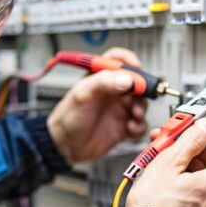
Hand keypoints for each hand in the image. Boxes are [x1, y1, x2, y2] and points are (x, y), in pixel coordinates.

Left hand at [47, 48, 147, 163]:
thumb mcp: (82, 95)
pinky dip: (139, 126)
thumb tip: (126, 79)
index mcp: (100, 79)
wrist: (64, 146)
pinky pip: (140, 124)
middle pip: (136, 83)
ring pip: (141, 103)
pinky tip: (130, 128)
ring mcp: (119, 109)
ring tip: (134, 114)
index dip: (128, 60)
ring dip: (141, 108)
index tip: (136, 67)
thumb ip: (103, 83)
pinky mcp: (123, 127)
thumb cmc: (67, 118)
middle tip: (137, 97)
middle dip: (141, 89)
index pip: (117, 60)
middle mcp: (112, 92)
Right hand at [126, 119, 205, 206]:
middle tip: (169, 150)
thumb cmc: (154, 203)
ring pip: (197, 185)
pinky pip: (190, 199)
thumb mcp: (169, 161)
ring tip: (159, 166)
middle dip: (188, 157)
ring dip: (181, 172)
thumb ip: (190, 141)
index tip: (192, 142)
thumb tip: (204, 128)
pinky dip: (179, 189)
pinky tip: (160, 184)